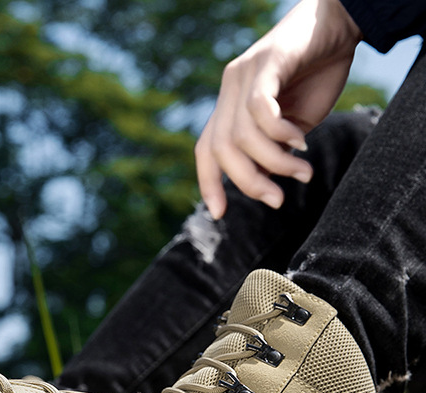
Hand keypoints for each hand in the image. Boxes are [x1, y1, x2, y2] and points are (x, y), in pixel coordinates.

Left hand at [195, 0, 361, 218]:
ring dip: (273, 163)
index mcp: (229, 108)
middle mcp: (229, 90)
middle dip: (248, 183)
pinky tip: (299, 141)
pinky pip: (259, 107)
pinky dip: (278, 132)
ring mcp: (243, 74)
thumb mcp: (291, 128)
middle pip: (222, 150)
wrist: (341, 24)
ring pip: (241, 136)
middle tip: (277, 200)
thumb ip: (272, 153)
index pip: (206, 151)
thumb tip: (265, 187)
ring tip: (302, 171)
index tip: (219, 214)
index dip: (208, 184)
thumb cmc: (317, 76)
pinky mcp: (265, 61)